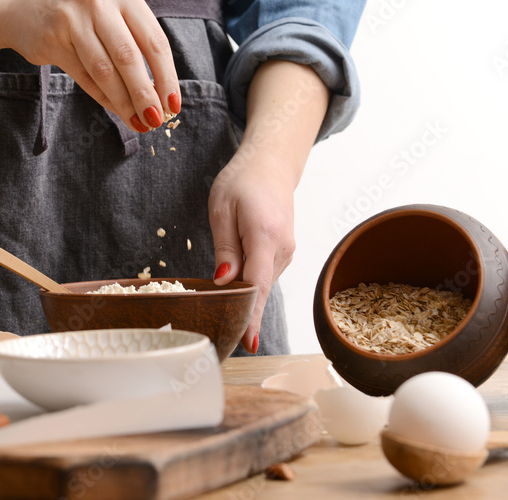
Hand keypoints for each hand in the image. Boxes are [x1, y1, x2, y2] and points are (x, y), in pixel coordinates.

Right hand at [0, 0, 179, 131]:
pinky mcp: (52, 39)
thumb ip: (135, 44)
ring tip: (137, 121)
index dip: (167, 75)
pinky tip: (117, 111)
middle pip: (129, 57)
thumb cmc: (80, 16)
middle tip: (155, 120)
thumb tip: (161, 94)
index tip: (173, 103)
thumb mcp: (111, 15)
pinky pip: (84, 76)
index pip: (154, 39)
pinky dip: (103, 98)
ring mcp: (72, 19)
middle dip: (145, 93)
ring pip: (105, 70)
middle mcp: (98, 0)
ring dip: (124, 101)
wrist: (21, 7)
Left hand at [209, 150, 295, 353]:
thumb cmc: (242, 181)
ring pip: (261, 284)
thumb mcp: (222, 209)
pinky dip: (249, 285)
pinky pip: (263, 275)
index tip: (247, 342)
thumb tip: (224, 281)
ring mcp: (287, 252)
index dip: (251, 315)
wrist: (270, 165)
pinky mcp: (283, 253)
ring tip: (221, 313)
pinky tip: (234, 288)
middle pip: (259, 289)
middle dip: (242, 313)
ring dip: (244, 298)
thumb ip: (225, 248)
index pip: (257, 284)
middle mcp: (283, 248)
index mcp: (265, 235)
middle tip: (220, 337)